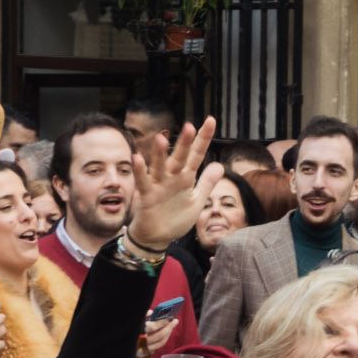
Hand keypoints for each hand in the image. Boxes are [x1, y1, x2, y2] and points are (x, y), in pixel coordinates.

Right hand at [124, 115, 218, 250]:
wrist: (157, 237)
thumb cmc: (175, 217)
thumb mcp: (196, 200)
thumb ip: (207, 182)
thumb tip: (220, 164)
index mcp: (186, 177)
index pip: (197, 154)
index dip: (203, 139)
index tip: (211, 120)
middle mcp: (172, 177)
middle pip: (180, 157)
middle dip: (185, 144)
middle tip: (190, 126)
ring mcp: (159, 185)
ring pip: (160, 166)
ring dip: (160, 154)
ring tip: (161, 138)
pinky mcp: (147, 196)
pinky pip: (143, 182)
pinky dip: (140, 171)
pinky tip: (137, 158)